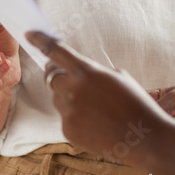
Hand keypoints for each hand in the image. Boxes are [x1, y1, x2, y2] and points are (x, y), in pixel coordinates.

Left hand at [26, 30, 166, 165]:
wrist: (144, 138)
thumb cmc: (136, 104)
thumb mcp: (117, 77)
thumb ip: (92, 71)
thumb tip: (75, 72)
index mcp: (86, 71)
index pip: (55, 50)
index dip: (40, 41)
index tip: (30, 35)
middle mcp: (72, 90)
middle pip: (51, 76)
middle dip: (56, 74)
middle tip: (68, 77)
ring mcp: (68, 111)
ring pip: (57, 98)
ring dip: (68, 97)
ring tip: (94, 107)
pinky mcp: (68, 130)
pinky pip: (65, 117)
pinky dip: (75, 117)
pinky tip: (95, 122)